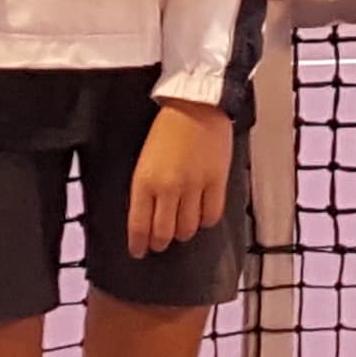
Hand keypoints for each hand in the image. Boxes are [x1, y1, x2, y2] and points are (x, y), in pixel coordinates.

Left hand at [126, 101, 233, 257]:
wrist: (195, 105)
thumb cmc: (167, 128)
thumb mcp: (144, 159)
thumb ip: (146, 188)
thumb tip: (147, 215)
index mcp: (144, 180)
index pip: (139, 225)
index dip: (139, 244)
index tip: (139, 251)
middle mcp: (168, 188)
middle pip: (163, 233)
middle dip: (160, 243)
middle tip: (159, 243)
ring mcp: (194, 186)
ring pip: (188, 228)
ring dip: (182, 233)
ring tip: (181, 228)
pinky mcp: (216, 182)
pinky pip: (211, 215)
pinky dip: (205, 221)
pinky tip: (201, 216)